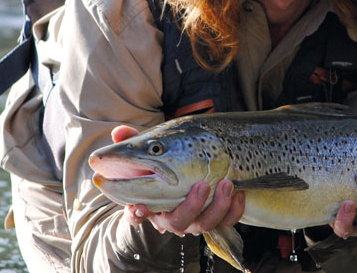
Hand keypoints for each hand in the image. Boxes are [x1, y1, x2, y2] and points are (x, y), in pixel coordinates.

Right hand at [110, 125, 245, 235]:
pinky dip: (234, 209)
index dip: (137, 214)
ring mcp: (194, 220)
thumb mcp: (150, 151)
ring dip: (218, 206)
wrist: (194, 172)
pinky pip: (227, 222)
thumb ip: (133, 142)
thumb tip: (118, 132)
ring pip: (205, 224)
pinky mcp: (216, 218)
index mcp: (150, 203)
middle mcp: (171, 217)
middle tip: (202, 185)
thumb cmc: (167, 163)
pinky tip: (238, 191)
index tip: (139, 208)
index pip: (137, 214)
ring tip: (227, 182)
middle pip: (177, 222)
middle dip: (191, 206)